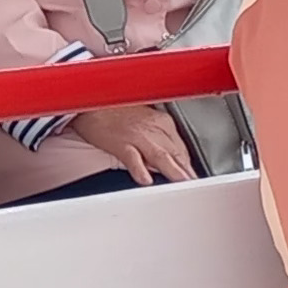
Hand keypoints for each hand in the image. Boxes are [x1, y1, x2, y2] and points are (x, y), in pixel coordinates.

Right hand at [67, 104, 198, 184]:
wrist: (90, 98)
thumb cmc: (114, 109)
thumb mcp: (144, 120)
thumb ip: (158, 139)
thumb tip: (166, 161)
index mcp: (162, 122)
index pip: (182, 151)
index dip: (189, 168)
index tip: (194, 180)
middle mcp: (154, 128)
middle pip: (177, 155)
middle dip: (188, 174)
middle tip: (196, 188)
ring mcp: (137, 136)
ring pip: (161, 157)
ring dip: (174, 172)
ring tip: (182, 185)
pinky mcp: (120, 142)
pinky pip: (132, 158)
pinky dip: (140, 169)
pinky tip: (145, 179)